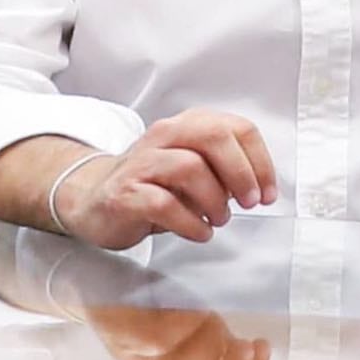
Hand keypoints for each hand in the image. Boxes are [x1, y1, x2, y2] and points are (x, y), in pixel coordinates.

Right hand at [47, 110, 276, 247]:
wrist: (92, 199)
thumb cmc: (151, 186)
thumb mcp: (191, 168)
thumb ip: (222, 169)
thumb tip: (260, 187)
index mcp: (186, 126)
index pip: (236, 128)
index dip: (260, 161)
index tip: (268, 192)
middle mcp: (163, 136)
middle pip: (213, 136)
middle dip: (241, 173)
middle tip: (250, 203)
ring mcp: (141, 164)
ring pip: (189, 167)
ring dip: (215, 201)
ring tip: (219, 220)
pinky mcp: (125, 194)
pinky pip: (164, 204)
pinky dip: (191, 223)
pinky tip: (198, 232)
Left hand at [84, 302, 271, 359]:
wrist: (98, 284)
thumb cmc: (152, 311)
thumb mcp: (184, 338)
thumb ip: (213, 355)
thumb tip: (253, 358)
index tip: (262, 349)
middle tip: (249, 344)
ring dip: (210, 348)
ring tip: (217, 318)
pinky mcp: (116, 332)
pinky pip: (153, 341)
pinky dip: (184, 325)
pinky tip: (197, 307)